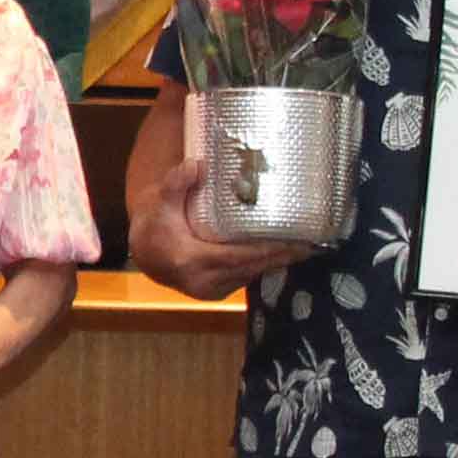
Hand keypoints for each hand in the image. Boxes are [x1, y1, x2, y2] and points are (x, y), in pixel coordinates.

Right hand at [129, 149, 308, 299]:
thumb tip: (197, 165)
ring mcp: (210, 291)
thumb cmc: (155, 223)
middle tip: (313, 244)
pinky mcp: (217, 292)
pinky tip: (284, 255)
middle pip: (253, 268)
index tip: (297, 242)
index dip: (271, 250)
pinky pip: (246, 278)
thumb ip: (177, 182)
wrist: (144, 251)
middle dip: (284, 257)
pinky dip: (265, 266)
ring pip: (252, 275)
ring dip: (278, 263)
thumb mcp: (160, 200)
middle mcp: (202, 282)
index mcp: (190, 261)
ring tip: (306, 248)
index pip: (240, 257)